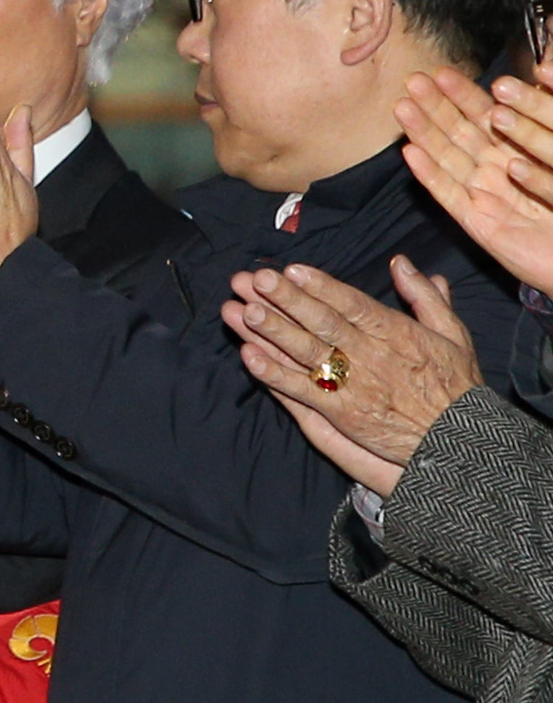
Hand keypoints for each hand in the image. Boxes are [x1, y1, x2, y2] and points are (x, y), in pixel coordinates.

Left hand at [223, 256, 482, 492]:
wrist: (460, 440)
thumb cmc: (456, 385)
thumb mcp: (452, 333)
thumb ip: (425, 296)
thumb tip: (400, 262)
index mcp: (395, 332)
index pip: (351, 303)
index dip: (320, 286)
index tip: (291, 269)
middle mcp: (370, 355)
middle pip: (321, 322)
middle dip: (286, 299)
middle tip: (254, 279)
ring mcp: (352, 384)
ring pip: (306, 352)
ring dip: (273, 331)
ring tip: (242, 310)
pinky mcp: (341, 413)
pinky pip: (301, 391)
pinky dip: (274, 375)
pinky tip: (249, 357)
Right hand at [401, 69, 552, 296]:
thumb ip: (547, 117)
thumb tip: (541, 73)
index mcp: (517, 152)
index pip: (485, 117)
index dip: (462, 94)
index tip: (441, 72)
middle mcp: (496, 171)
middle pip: (459, 134)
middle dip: (434, 106)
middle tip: (412, 81)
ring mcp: (484, 196)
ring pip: (448, 159)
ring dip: (423, 133)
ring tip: (402, 108)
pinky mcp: (478, 224)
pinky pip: (450, 195)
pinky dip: (429, 175)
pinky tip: (411, 154)